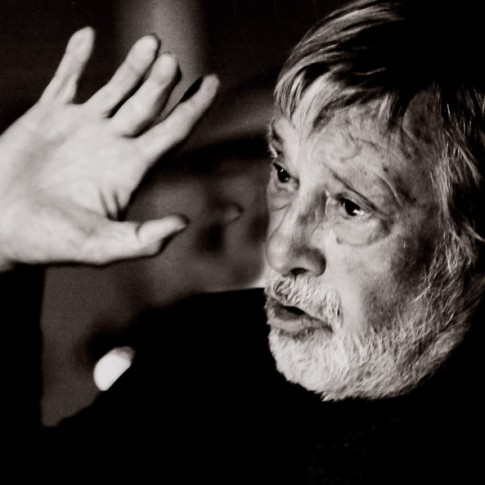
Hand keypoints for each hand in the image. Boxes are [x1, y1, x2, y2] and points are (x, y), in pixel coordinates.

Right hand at [0, 27, 218, 270]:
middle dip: (162, 82)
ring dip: (133, 65)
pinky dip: (75, 58)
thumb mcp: (100, 246)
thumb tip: (183, 223)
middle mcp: (112, 144)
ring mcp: (82, 127)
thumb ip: (142, 239)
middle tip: (172, 61)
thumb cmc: (48, 243)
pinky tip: (87, 35)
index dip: (194, 108)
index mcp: (130, 169)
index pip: (173, 132)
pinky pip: (66, 80)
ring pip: (116, 88)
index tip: (212, 82)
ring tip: (151, 43)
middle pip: (149, 104)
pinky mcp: (48, 117)